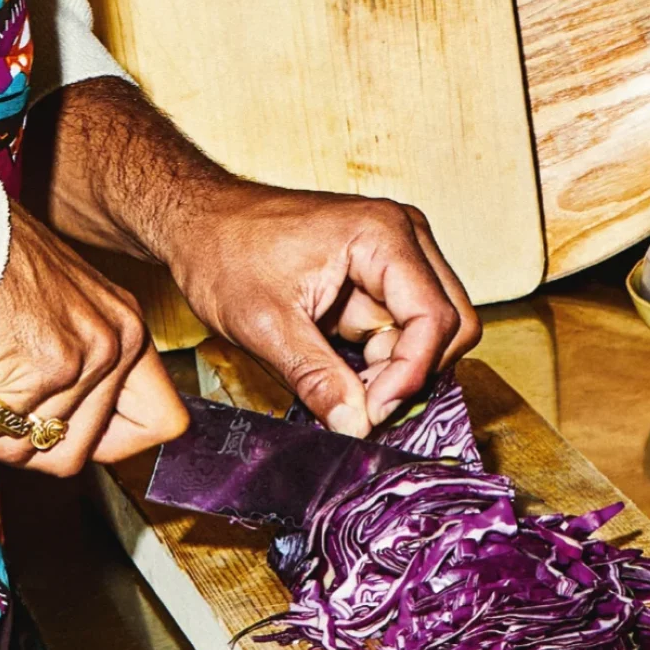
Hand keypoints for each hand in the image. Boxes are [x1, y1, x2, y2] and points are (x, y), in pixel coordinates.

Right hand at [0, 203, 187, 475]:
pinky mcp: (43, 371)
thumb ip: (65, 364)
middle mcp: (118, 343)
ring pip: (28, 451)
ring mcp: (85, 360)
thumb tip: (48, 433)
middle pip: (78, 452)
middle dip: (16, 447)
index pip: (160, 423)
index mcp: (127, 328)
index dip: (110, 445)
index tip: (61, 438)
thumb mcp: (47, 306)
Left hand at [24, 78, 480, 433]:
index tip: (374, 413)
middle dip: (412, 372)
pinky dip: (382, 363)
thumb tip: (356, 425)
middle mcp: (405, 239)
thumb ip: (315, 377)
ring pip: (433, 333)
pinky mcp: (381, 279)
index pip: (434, 319)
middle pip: (452, 325)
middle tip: (364, 404)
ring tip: (344, 387)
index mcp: (384, 236)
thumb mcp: (264, 325)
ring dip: (397, 370)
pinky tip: (342, 373)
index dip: (410, 375)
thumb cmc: (223, 253)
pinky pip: (404, 332)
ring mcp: (397, 258)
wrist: (197, 224)